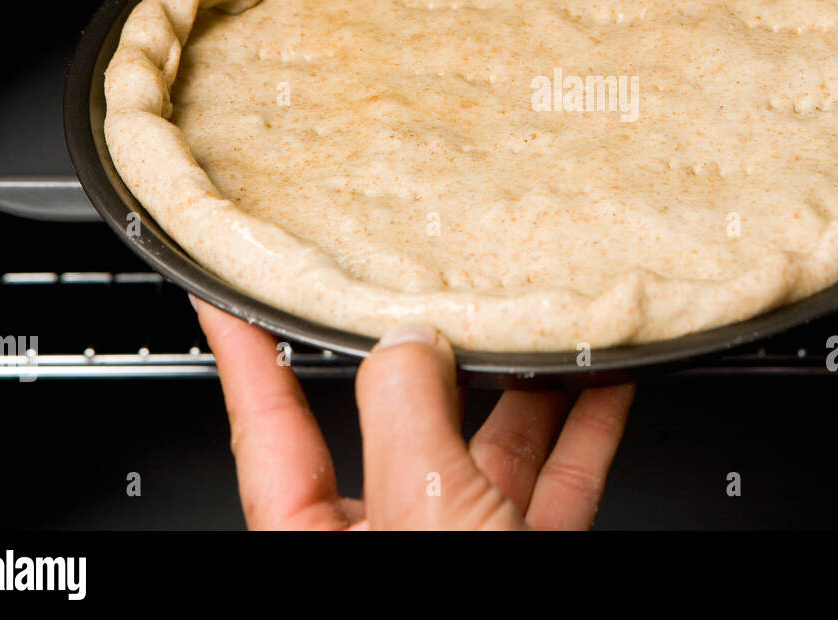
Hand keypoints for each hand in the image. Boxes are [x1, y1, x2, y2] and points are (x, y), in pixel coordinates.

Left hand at [194, 299, 633, 528]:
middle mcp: (387, 541)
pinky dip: (584, 427)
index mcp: (317, 543)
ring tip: (541, 321)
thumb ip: (408, 416)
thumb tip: (411, 343)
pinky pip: (556, 478)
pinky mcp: (525, 553)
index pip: (268, 424)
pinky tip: (603, 384)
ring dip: (526, 382)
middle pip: (400, 420)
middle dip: (432, 351)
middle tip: (440, 285)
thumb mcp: (422, 516)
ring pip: (490, 445)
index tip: (234, 291)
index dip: (248, 350)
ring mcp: (462, 547)